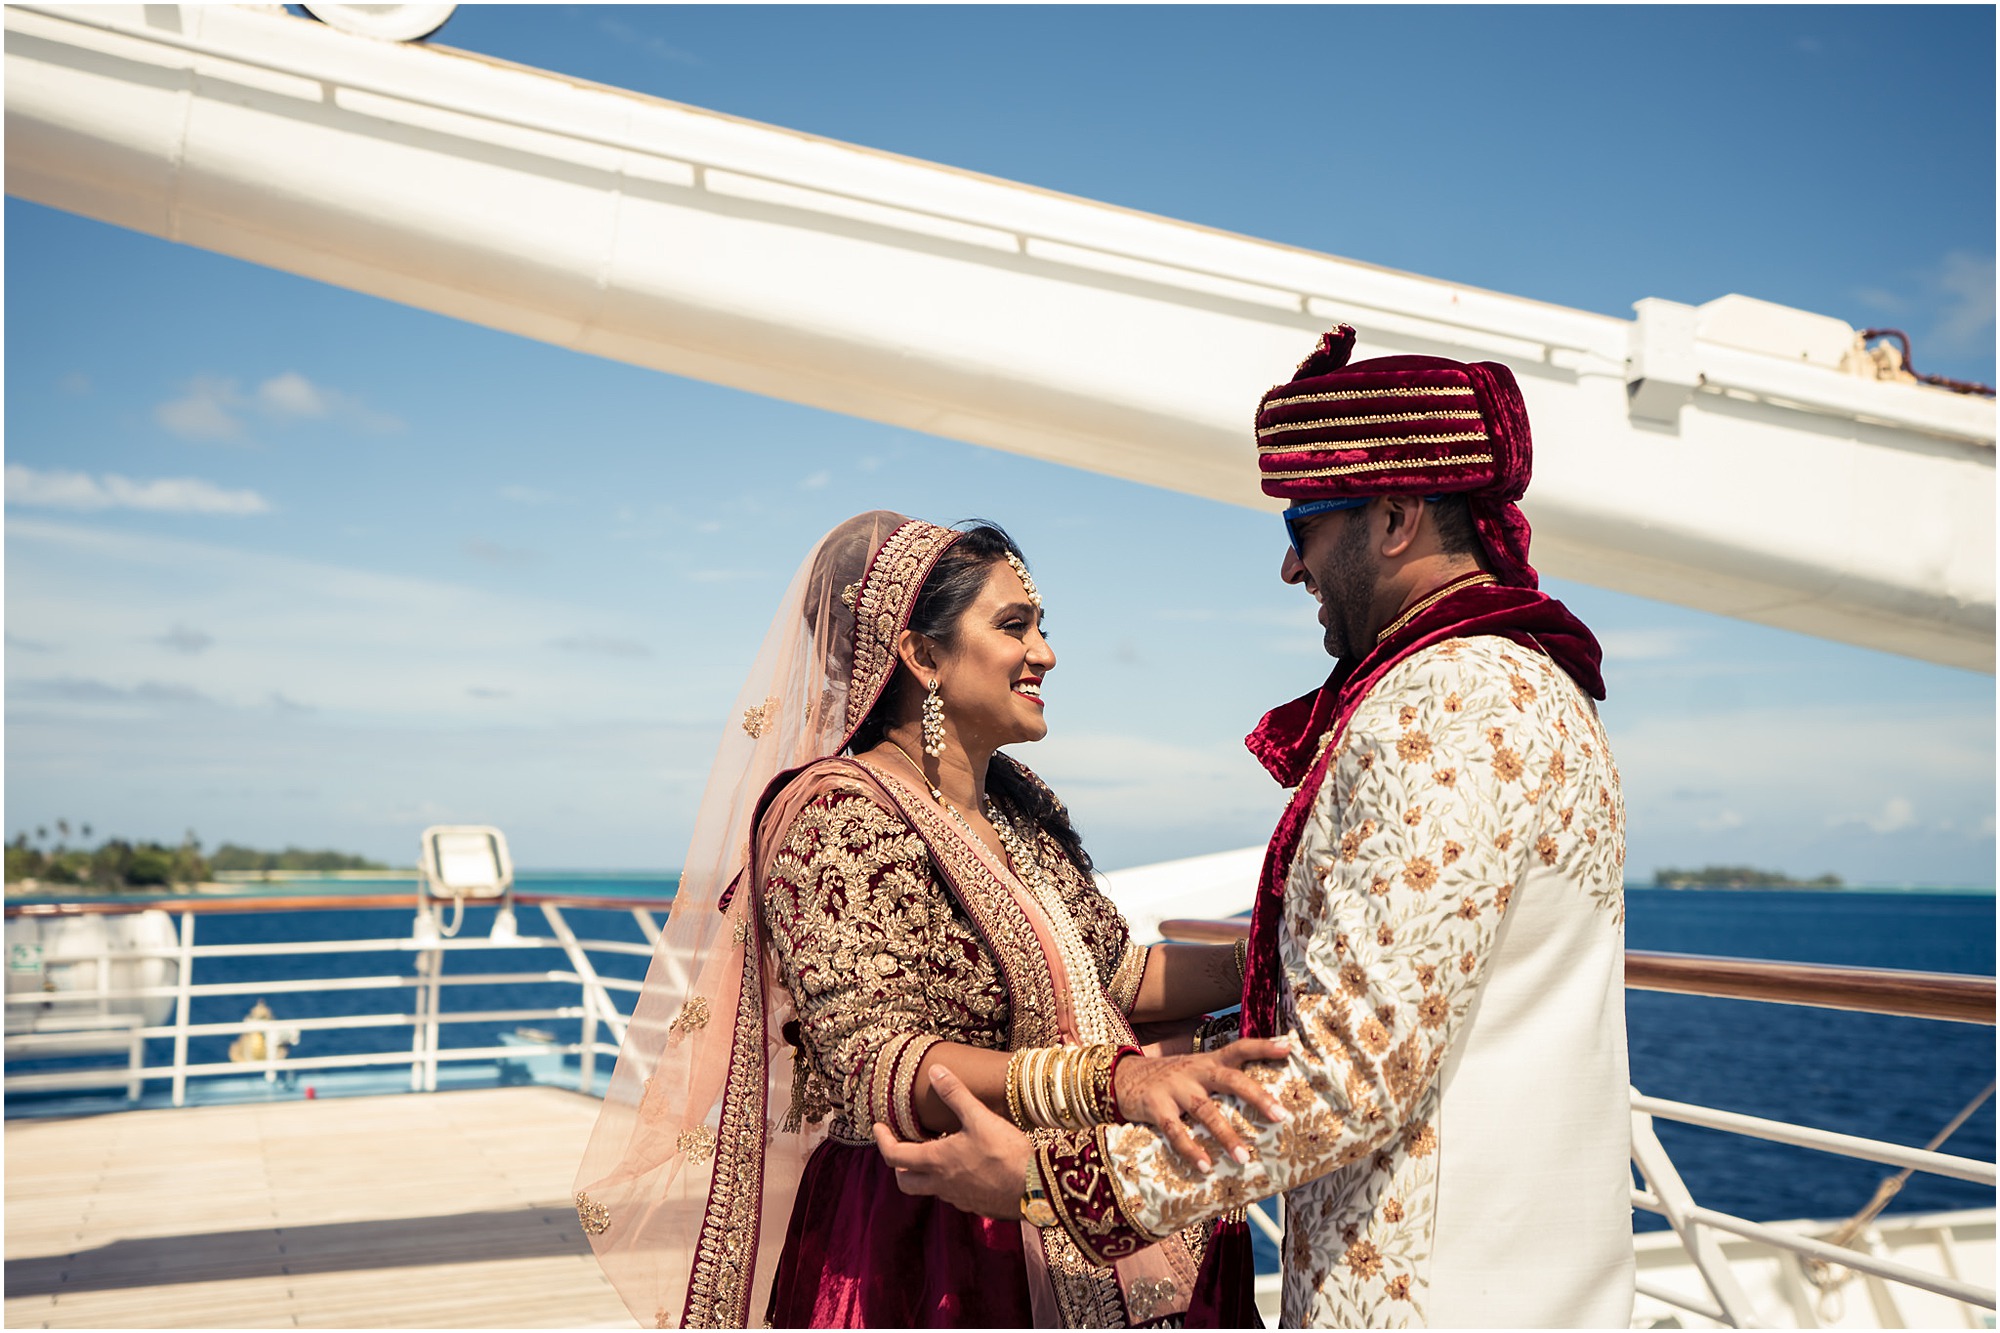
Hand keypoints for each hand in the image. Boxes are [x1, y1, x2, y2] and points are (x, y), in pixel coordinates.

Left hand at [875, 1065, 1032, 1219]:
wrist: (1034, 1188)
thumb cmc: (1005, 1153)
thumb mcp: (978, 1117)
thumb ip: (955, 1094)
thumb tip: (935, 1070)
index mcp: (936, 1161)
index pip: (894, 1156)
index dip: (882, 1140)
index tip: (878, 1127)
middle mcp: (940, 1184)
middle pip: (905, 1182)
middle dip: (898, 1165)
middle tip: (902, 1147)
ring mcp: (957, 1198)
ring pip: (929, 1189)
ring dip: (924, 1173)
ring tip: (936, 1152)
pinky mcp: (975, 1205)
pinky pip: (952, 1195)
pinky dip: (948, 1181)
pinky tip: (964, 1168)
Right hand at [1112, 1037, 1292, 1171]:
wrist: (1121, 1077)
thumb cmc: (1170, 1080)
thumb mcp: (1195, 1070)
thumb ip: (1221, 1079)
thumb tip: (1263, 1101)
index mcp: (1208, 1061)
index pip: (1238, 1048)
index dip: (1262, 1046)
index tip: (1287, 1047)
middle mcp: (1194, 1072)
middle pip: (1229, 1079)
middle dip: (1256, 1096)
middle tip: (1280, 1116)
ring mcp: (1175, 1089)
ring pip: (1205, 1110)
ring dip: (1226, 1134)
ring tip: (1244, 1158)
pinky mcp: (1156, 1108)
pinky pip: (1175, 1131)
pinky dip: (1190, 1149)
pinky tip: (1205, 1166)